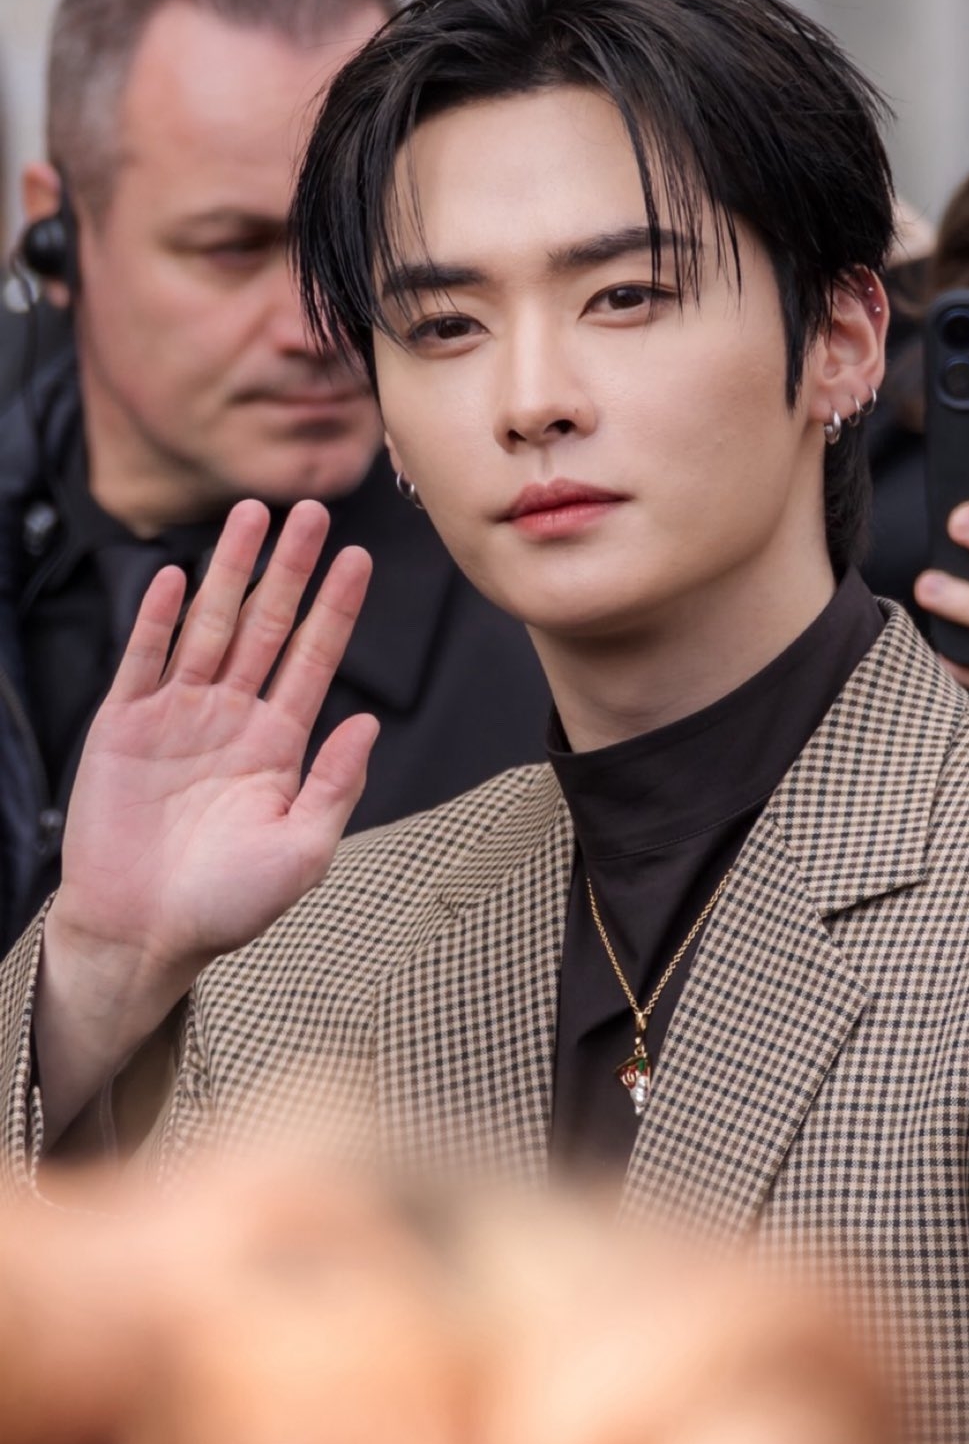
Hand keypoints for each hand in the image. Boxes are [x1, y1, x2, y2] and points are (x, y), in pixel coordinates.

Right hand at [35, 500, 376, 1136]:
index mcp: (278, 744)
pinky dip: (159, 617)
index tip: (358, 559)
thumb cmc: (226, 905)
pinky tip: (180, 576)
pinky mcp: (124, 726)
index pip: (313, 659)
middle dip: (288, 567)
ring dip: (231, 571)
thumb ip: (336, 785)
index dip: (335, 608)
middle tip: (310, 509)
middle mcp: (231, 717)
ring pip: (210, 626)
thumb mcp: (303, 852)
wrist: (142, 934)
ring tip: (251, 515)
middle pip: (266, 625)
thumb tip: (369, 723)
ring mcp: (177, 716)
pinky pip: (144, 659)